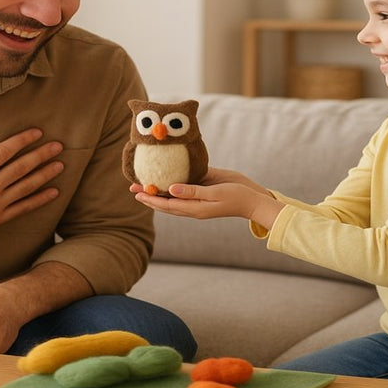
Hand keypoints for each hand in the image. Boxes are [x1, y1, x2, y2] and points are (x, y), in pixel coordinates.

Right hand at [0, 125, 64, 249]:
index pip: (4, 151)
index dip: (22, 140)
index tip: (37, 132)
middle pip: (21, 167)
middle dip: (41, 155)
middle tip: (58, 146)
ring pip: (26, 187)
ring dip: (45, 175)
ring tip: (60, 165)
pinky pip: (23, 209)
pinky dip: (39, 200)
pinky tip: (53, 193)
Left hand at [132, 168, 283, 228]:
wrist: (254, 200)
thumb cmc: (237, 196)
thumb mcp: (216, 192)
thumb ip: (193, 191)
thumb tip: (171, 189)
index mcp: (195, 209)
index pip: (167, 205)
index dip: (151, 199)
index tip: (137, 192)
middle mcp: (193, 206)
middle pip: (166, 203)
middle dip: (149, 196)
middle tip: (132, 187)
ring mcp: (198, 199)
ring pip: (172, 197)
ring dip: (158, 191)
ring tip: (143, 183)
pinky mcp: (204, 192)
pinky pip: (184, 190)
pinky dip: (171, 186)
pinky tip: (165, 178)